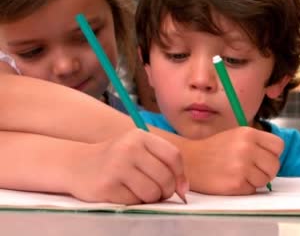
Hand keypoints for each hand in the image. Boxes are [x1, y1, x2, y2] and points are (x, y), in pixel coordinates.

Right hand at [69, 129, 188, 204]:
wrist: (76, 164)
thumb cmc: (115, 159)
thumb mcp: (138, 149)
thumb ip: (162, 162)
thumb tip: (183, 188)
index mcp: (140, 136)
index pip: (173, 156)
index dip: (180, 175)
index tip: (180, 187)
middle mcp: (129, 148)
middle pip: (165, 177)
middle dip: (166, 191)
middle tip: (159, 193)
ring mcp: (117, 167)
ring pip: (152, 192)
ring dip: (150, 199)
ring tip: (141, 192)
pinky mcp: (107, 186)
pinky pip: (134, 201)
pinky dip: (134, 202)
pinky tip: (124, 193)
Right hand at [182, 127, 283, 194]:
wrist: (190, 161)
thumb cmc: (213, 150)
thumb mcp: (237, 136)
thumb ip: (256, 143)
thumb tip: (274, 157)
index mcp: (249, 134)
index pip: (278, 146)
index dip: (273, 154)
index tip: (264, 158)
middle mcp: (247, 148)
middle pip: (275, 165)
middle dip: (267, 170)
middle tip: (254, 170)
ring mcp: (242, 166)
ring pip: (265, 179)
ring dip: (256, 181)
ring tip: (240, 175)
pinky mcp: (236, 183)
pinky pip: (253, 190)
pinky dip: (245, 188)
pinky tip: (233, 180)